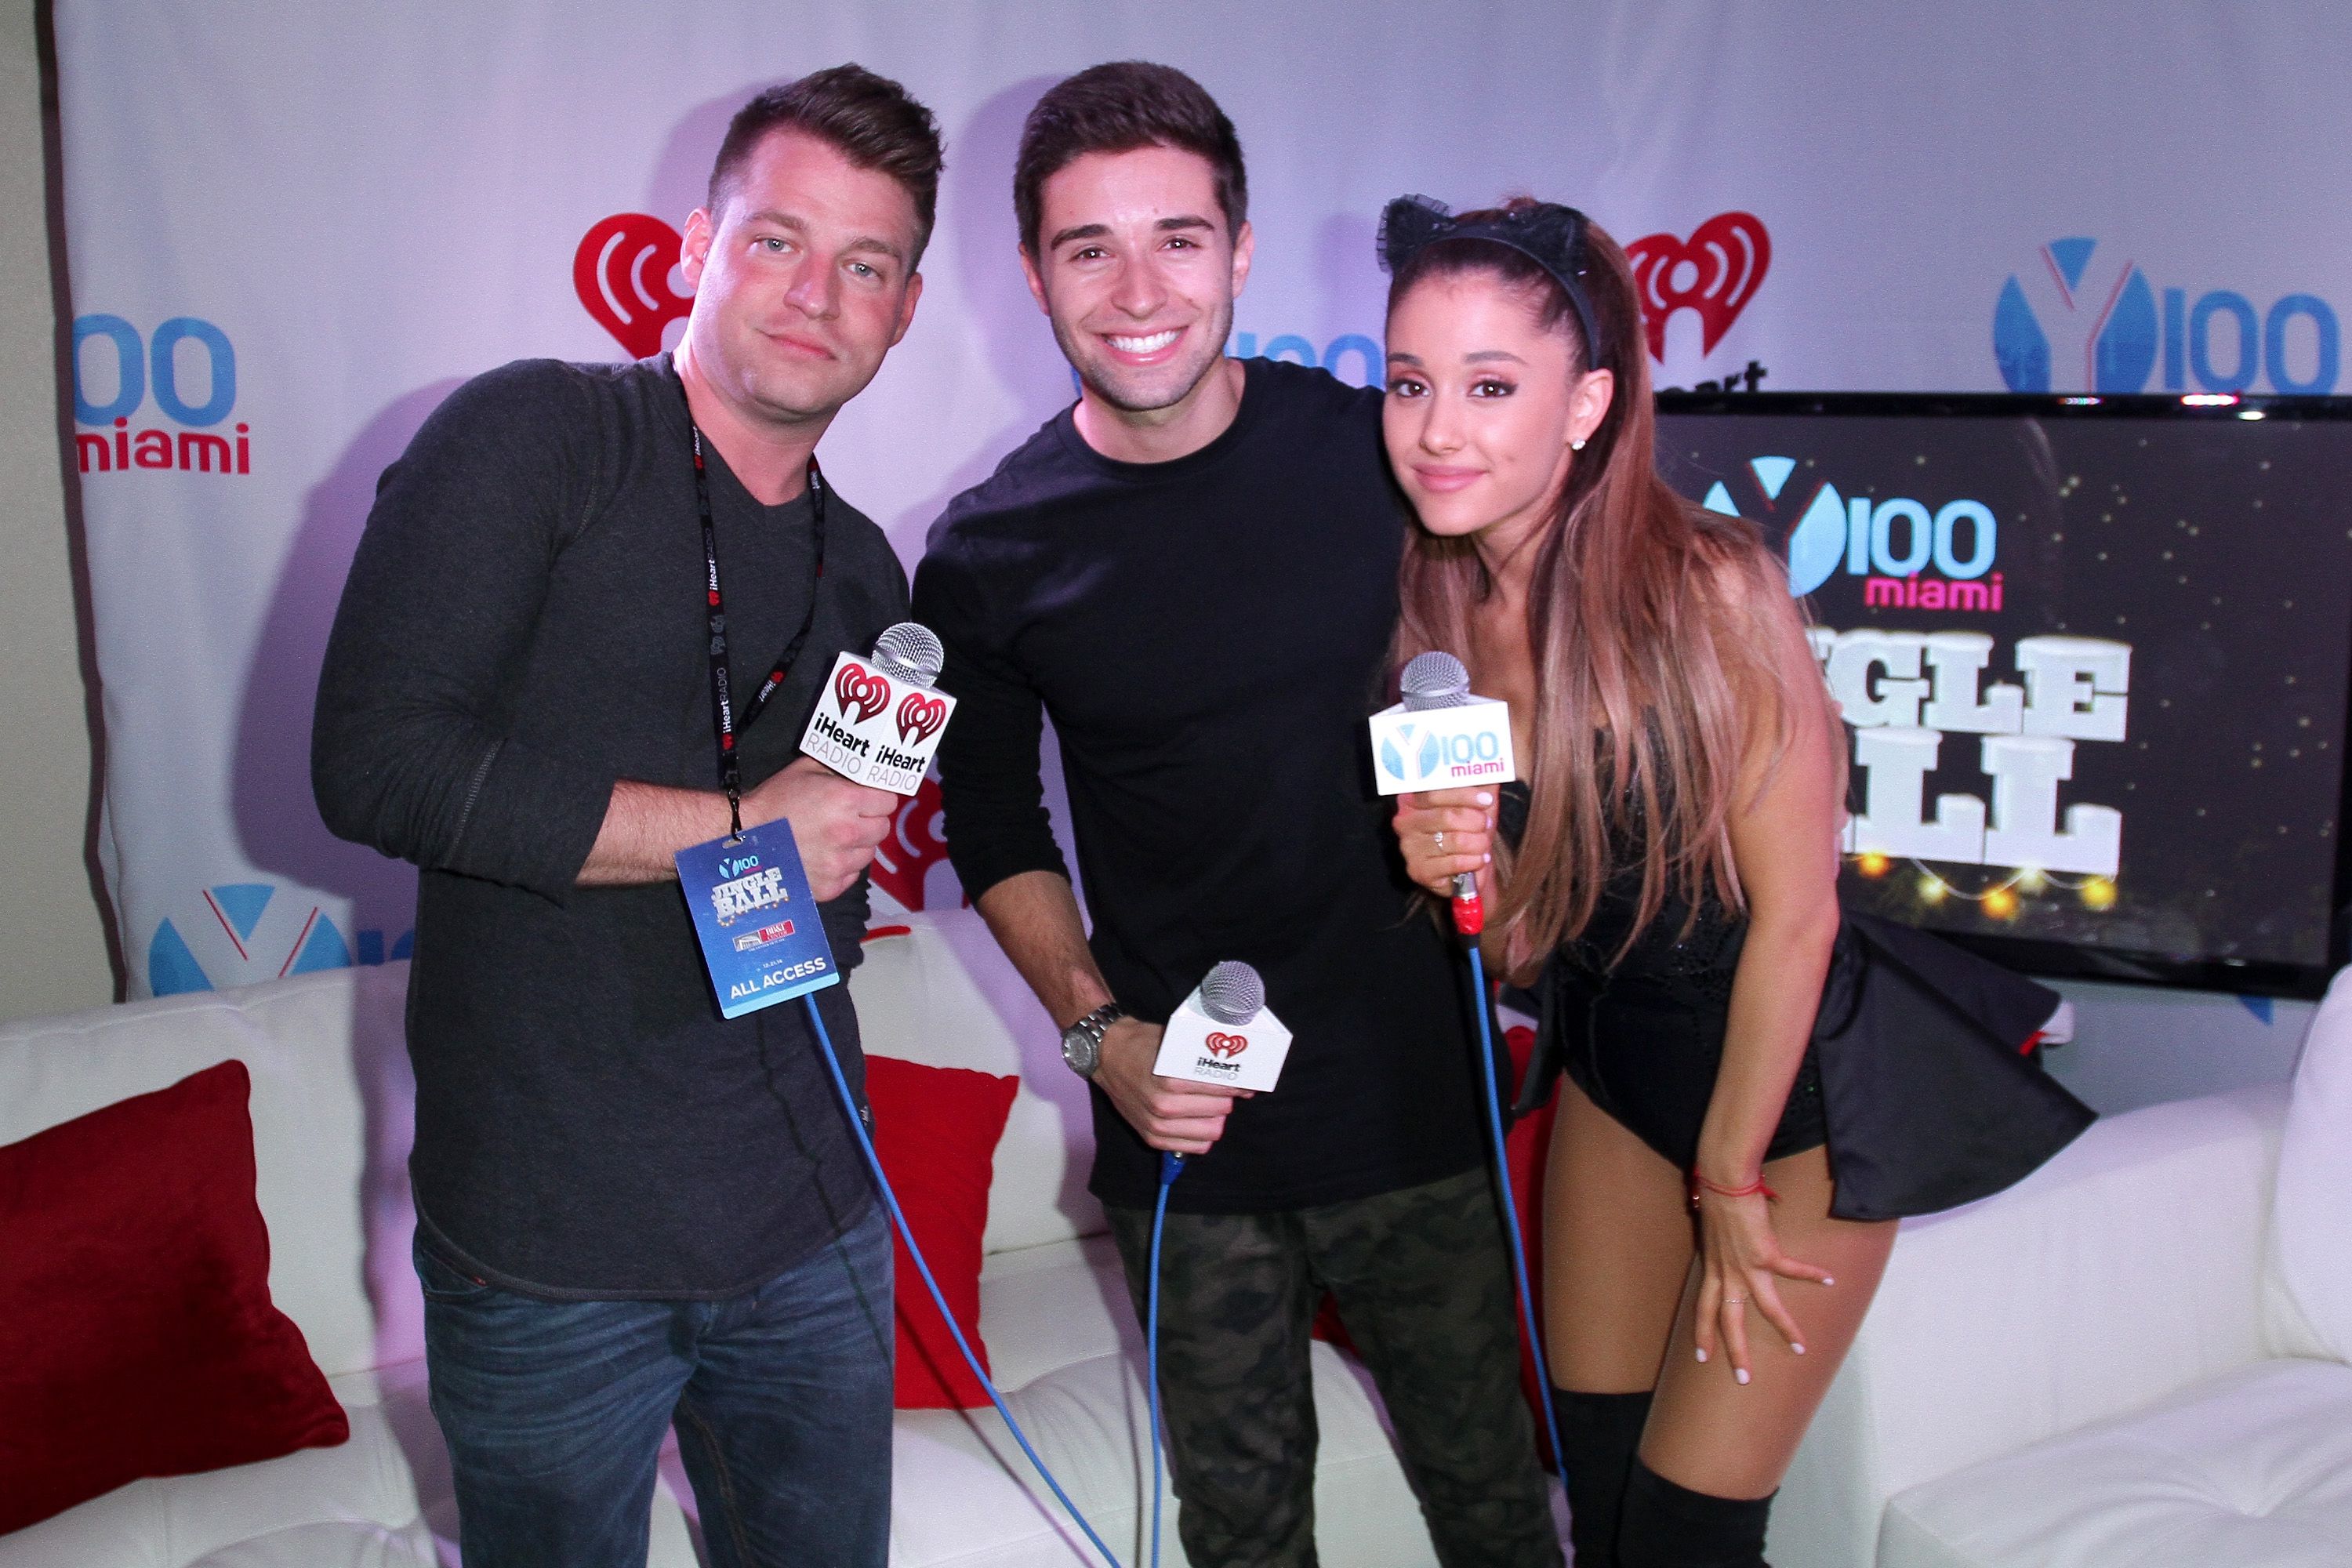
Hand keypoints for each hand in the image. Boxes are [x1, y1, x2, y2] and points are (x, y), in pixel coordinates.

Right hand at [741, 757, 897, 900]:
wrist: (745, 836)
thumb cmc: (775, 800)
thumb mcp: (807, 770)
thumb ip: (840, 769)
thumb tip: (864, 771)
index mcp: (845, 800)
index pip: (888, 802)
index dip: (877, 799)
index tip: (867, 800)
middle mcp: (846, 833)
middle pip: (882, 829)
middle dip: (870, 822)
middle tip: (850, 819)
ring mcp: (838, 863)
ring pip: (868, 853)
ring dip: (857, 846)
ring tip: (833, 839)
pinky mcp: (829, 886)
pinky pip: (851, 875)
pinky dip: (843, 867)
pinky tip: (823, 856)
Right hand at [1090, 1017, 1252, 1155]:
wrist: (1107, 1055)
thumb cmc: (1143, 1044)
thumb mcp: (1174, 1041)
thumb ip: (1203, 1055)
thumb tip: (1239, 1067)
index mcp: (1170, 1080)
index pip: (1220, 1089)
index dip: (1238, 1084)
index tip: (1246, 1081)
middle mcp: (1164, 1106)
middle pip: (1221, 1111)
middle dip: (1227, 1099)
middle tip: (1226, 1090)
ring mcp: (1157, 1125)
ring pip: (1211, 1132)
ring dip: (1215, 1117)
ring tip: (1211, 1104)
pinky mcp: (1152, 1138)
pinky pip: (1195, 1147)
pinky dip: (1202, 1135)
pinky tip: (1199, 1120)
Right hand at [1394, 787, 1495, 898]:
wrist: (1466, 867)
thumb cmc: (1467, 830)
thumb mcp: (1475, 804)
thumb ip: (1481, 784)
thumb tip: (1493, 767)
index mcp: (1412, 799)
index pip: (1435, 793)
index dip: (1464, 796)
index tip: (1486, 800)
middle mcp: (1405, 822)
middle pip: (1446, 817)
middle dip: (1475, 821)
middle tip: (1487, 825)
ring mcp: (1409, 848)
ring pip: (1454, 840)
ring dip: (1478, 842)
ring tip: (1484, 844)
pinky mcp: (1419, 871)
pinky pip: (1454, 863)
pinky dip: (1473, 861)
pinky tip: (1479, 859)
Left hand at [1690, 1184, 1834, 1384]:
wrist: (1724, 1182)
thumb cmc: (1719, 1203)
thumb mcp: (1712, 1235)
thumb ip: (1719, 1253)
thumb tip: (1726, 1256)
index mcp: (1713, 1270)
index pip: (1704, 1309)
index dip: (1703, 1333)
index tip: (1703, 1356)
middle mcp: (1727, 1273)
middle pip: (1730, 1320)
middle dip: (1736, 1351)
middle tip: (1743, 1379)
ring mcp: (1746, 1266)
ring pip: (1766, 1308)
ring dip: (1784, 1329)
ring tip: (1801, 1348)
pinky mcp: (1766, 1253)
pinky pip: (1792, 1270)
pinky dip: (1813, 1274)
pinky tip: (1830, 1280)